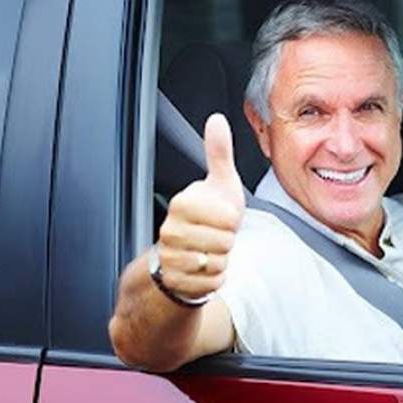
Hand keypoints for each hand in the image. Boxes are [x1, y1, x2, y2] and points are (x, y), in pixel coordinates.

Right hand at [155, 114, 244, 299]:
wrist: (186, 251)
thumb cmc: (209, 216)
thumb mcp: (220, 182)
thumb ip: (219, 152)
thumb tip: (216, 119)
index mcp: (182, 203)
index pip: (227, 217)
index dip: (232, 220)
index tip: (223, 217)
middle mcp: (171, 230)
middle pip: (224, 242)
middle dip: (228, 242)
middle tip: (217, 236)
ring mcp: (170, 256)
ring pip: (217, 263)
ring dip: (222, 260)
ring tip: (210, 250)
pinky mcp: (174, 281)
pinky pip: (212, 283)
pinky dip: (216, 278)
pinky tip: (205, 268)